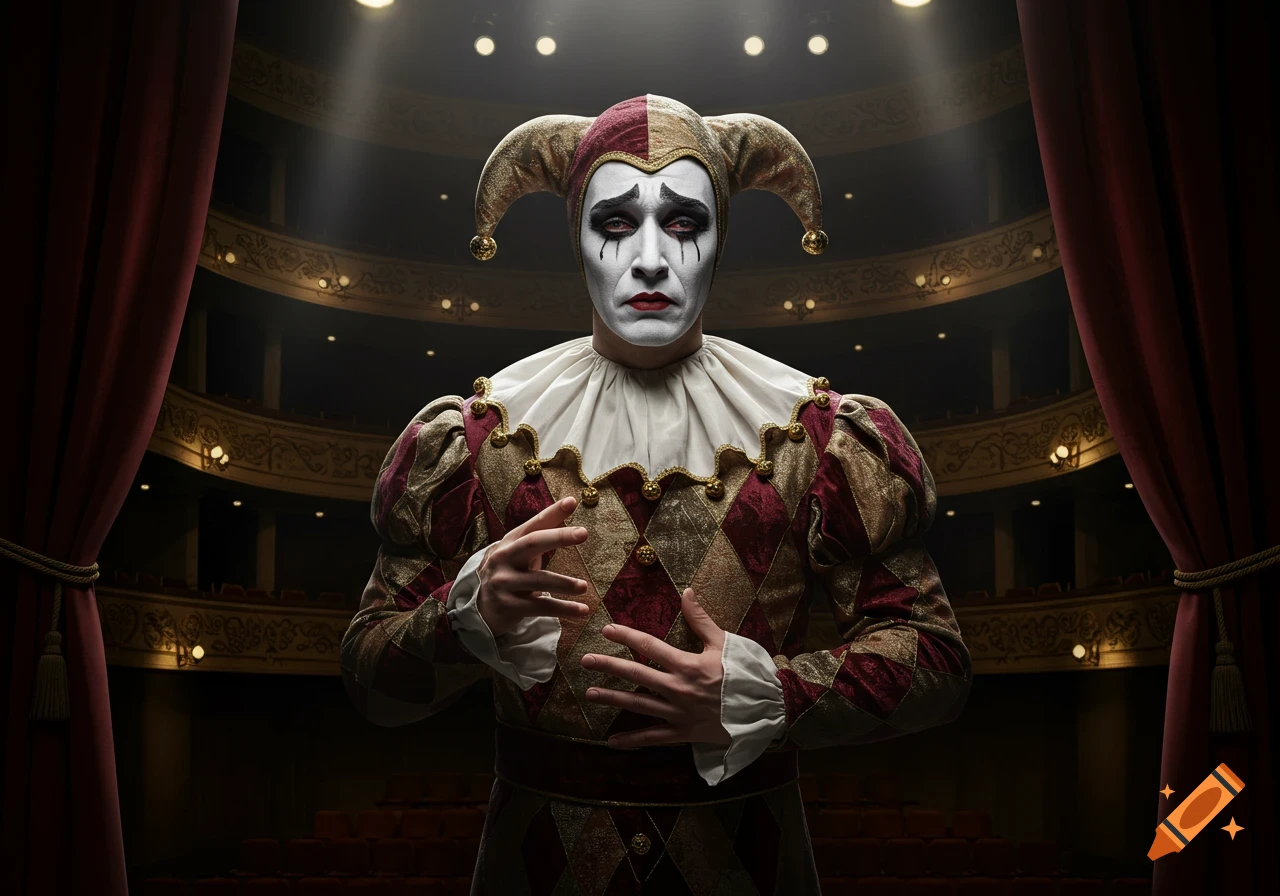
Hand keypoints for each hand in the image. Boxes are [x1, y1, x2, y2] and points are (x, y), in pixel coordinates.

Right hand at [476, 496, 591, 637]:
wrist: (479, 608)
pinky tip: (583, 609)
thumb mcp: (518, 555)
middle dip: (559, 537)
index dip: (552, 513)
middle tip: (583, 532)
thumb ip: (539, 538)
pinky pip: (541, 607)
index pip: (533, 524)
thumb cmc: (508, 575)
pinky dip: (564, 609)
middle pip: (532, 543)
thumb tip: (569, 516)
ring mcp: (503, 583)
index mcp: (509, 543)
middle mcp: (503, 559)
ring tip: (584, 586)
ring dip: (564, 584)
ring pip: (539, 580)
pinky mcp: (508, 606)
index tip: (572, 501)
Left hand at [581, 588, 729, 748]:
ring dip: (612, 699)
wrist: (765, 709)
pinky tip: (612, 741)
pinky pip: (654, 738)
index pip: (649, 647)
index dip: (626, 637)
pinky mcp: (684, 733)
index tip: (606, 630)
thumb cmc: (745, 673)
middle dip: (608, 666)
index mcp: (688, 664)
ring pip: (639, 705)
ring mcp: (679, 713)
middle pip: (636, 675)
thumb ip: (700, 619)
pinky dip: (633, 741)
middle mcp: (679, 688)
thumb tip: (686, 592)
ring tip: (590, 693)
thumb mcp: (724, 642)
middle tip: (585, 661)